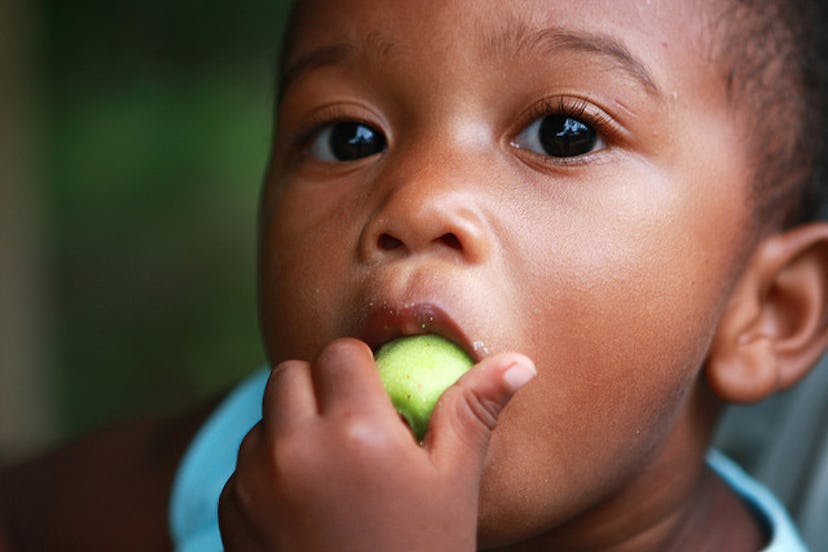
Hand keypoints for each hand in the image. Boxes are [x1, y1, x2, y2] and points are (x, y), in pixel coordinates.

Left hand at [218, 338, 534, 550]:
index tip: (376, 394)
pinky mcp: (231, 512)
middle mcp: (295, 447)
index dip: (360, 367)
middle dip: (319, 387)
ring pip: (264, 419)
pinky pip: (243, 465)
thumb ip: (475, 411)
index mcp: (355, 430)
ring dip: (291, 428)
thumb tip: (521, 362)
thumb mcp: (455, 483)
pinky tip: (305, 506)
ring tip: (331, 471)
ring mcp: (255, 482)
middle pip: (290, 374)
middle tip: (350, 423)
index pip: (340, 353)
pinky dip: (267, 471)